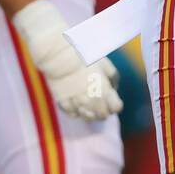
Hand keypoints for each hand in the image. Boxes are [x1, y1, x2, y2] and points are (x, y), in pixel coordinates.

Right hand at [13, 0, 122, 121]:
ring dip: (91, 113)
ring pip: (88, 118)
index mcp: (104, 90)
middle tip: (100, 101)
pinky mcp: (63, 104)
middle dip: (104, 110)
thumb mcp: (104, 63)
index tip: (111, 98)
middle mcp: (92, 101)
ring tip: (89, 104)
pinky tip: (76, 103)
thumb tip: (113, 89)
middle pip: (103, 116)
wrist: (58, 55)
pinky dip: (77, 111)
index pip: (116, 108)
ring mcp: (77, 104)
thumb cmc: (83, 56)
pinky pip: (73, 115)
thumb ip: (113, 77)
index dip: (114, 104)